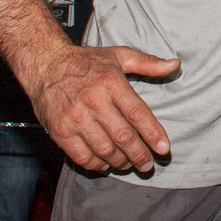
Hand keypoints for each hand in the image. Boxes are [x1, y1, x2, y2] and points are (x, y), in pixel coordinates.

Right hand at [25, 43, 179, 173]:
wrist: (45, 64)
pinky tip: (105, 164)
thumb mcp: (118, 55)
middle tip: (148, 164)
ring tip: (128, 163)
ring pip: (105, 149)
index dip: (153, 134)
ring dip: (120, 161)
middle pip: (123, 136)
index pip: (138, 114)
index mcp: (111, 82)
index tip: (164, 148)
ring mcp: (75, 117)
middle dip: (139, 154)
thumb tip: (175, 65)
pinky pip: (82, 156)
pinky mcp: (60, 131)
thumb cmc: (85, 61)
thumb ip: (148, 63)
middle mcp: (94, 100)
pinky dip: (97, 165)